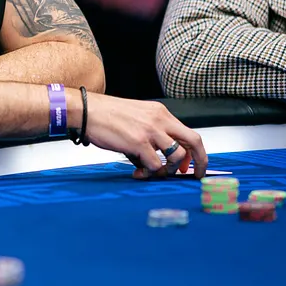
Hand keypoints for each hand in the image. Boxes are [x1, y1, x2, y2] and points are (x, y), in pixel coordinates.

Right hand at [83, 93, 207, 178]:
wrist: (86, 110)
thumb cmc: (105, 115)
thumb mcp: (136, 118)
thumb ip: (150, 135)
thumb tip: (154, 160)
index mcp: (160, 113)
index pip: (188, 132)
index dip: (194, 152)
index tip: (189, 164)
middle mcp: (160, 120)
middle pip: (193, 141)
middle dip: (199, 162)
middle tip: (194, 175)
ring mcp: (150, 131)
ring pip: (177, 156)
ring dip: (169, 170)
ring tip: (154, 173)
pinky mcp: (139, 142)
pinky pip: (155, 165)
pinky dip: (149, 174)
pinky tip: (137, 174)